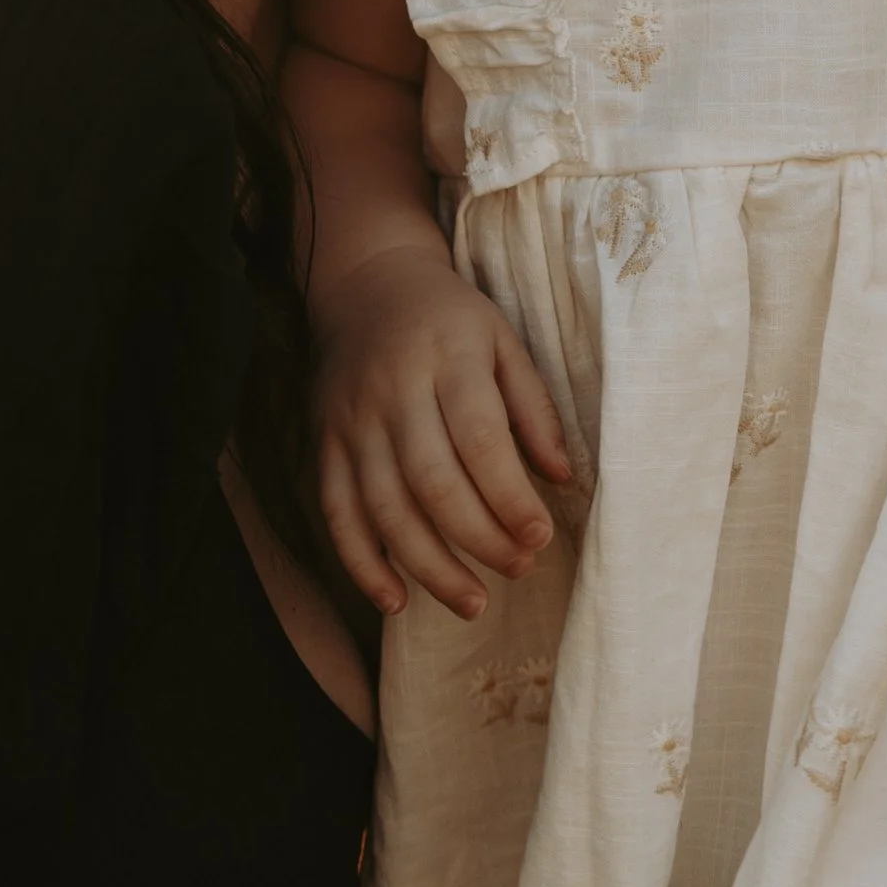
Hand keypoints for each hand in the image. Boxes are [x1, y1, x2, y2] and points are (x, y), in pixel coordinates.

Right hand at [314, 241, 573, 622]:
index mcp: (448, 357)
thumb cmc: (449, 318)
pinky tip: (396, 600)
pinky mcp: (323, 443)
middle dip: (479, 539)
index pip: (480, 438)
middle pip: (432, 481)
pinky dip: (362, 564)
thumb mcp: (502, 338)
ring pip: (385, 508)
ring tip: (474, 603)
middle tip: (519, 569)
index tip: (541, 536)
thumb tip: (563, 477)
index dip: (511, 496)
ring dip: (430, 567)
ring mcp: (352, 421)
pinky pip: (336, 513)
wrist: (366, 283)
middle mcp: (394, 390)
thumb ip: (533, 406)